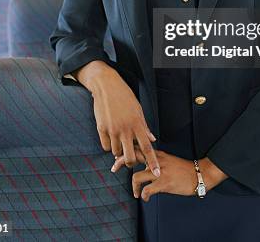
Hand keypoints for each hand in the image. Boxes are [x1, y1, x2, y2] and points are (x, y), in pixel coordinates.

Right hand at [75, 61, 159, 177]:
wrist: (107, 86)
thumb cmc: (125, 96)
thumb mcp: (138, 110)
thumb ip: (144, 126)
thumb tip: (152, 139)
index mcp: (137, 123)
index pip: (147, 147)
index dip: (153, 162)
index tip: (157, 173)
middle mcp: (125, 128)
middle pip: (130, 156)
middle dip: (131, 162)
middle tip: (131, 159)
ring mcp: (112, 129)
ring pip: (116, 153)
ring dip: (119, 151)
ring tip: (119, 141)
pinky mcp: (101, 129)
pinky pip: (106, 146)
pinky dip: (109, 144)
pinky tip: (111, 136)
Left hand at [111, 149, 227, 200]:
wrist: (198, 174)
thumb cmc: (183, 169)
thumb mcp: (167, 160)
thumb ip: (155, 161)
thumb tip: (143, 167)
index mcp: (157, 154)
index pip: (137, 148)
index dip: (125, 152)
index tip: (117, 158)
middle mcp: (156, 160)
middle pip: (133, 157)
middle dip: (121, 162)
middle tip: (113, 168)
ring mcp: (160, 172)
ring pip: (137, 177)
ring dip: (133, 187)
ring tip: (136, 193)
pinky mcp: (164, 183)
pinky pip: (147, 190)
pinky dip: (143, 195)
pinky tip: (145, 198)